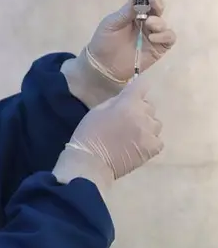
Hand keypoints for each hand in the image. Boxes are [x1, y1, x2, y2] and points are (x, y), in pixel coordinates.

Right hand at [52, 75, 162, 193]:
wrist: (90, 162)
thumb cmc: (88, 134)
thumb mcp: (97, 111)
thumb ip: (115, 102)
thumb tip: (126, 98)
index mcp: (128, 103)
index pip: (142, 85)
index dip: (138, 88)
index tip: (134, 93)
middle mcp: (143, 115)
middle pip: (149, 106)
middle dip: (139, 110)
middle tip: (126, 121)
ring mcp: (149, 132)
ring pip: (155, 123)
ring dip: (146, 126)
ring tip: (133, 135)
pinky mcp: (152, 148)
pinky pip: (158, 140)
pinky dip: (150, 141)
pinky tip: (138, 146)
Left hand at [60, 0, 176, 109]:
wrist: (102, 65)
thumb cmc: (104, 42)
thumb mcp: (111, 24)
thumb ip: (126, 11)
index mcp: (133, 13)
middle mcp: (146, 21)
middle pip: (158, 8)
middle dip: (157, 2)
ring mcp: (153, 34)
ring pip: (164, 22)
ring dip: (159, 21)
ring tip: (148, 23)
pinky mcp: (158, 48)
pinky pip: (169, 38)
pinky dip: (164, 35)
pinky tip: (153, 37)